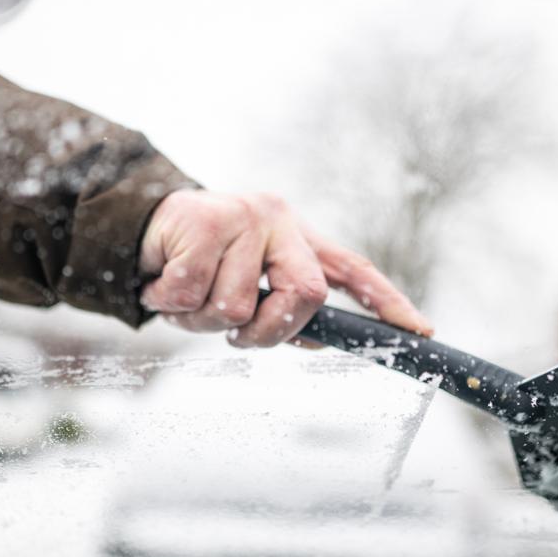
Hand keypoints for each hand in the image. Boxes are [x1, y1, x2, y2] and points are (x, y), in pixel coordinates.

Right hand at [138, 190, 432, 346]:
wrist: (136, 224)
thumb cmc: (198, 263)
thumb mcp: (245, 280)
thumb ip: (281, 305)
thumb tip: (317, 340)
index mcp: (297, 236)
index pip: (352, 269)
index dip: (388, 302)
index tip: (421, 331)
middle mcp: (279, 219)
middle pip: (305, 295)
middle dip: (270, 332)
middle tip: (237, 336)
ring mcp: (242, 216)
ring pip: (238, 306)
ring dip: (201, 321)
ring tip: (183, 299)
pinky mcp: (203, 219)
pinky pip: (192, 294)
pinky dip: (169, 304)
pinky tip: (159, 283)